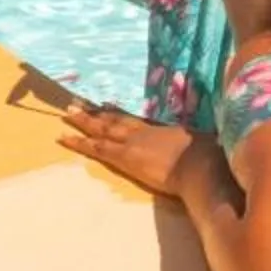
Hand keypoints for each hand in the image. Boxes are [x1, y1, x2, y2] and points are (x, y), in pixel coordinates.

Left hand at [58, 102, 197, 196]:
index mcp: (160, 130)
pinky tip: (64, 138)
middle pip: (113, 120)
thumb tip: (207, 142)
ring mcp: (131, 143)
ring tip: (67, 114)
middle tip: (75, 104)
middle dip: (94, 114)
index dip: (116, 113)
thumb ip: (196, 144)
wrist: (200, 167)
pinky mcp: (124, 158)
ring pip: (101, 130)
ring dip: (83, 122)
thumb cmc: (207, 158)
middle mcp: (142, 132)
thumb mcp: (202, 145)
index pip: (132, 120)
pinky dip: (79, 142)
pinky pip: (96, 148)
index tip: (104, 106)